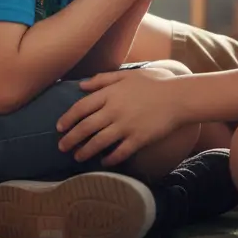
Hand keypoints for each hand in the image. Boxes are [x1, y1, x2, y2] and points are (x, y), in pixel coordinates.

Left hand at [57, 67, 182, 164]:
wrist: (179, 97)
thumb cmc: (154, 83)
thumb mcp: (128, 75)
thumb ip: (103, 79)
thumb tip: (81, 85)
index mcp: (110, 93)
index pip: (81, 107)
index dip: (67, 118)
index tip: (59, 127)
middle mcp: (114, 110)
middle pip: (85, 127)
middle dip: (70, 139)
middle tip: (61, 147)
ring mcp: (126, 126)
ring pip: (98, 142)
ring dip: (85, 151)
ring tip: (77, 157)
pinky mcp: (138, 139)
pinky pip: (119, 153)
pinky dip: (109, 159)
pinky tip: (103, 162)